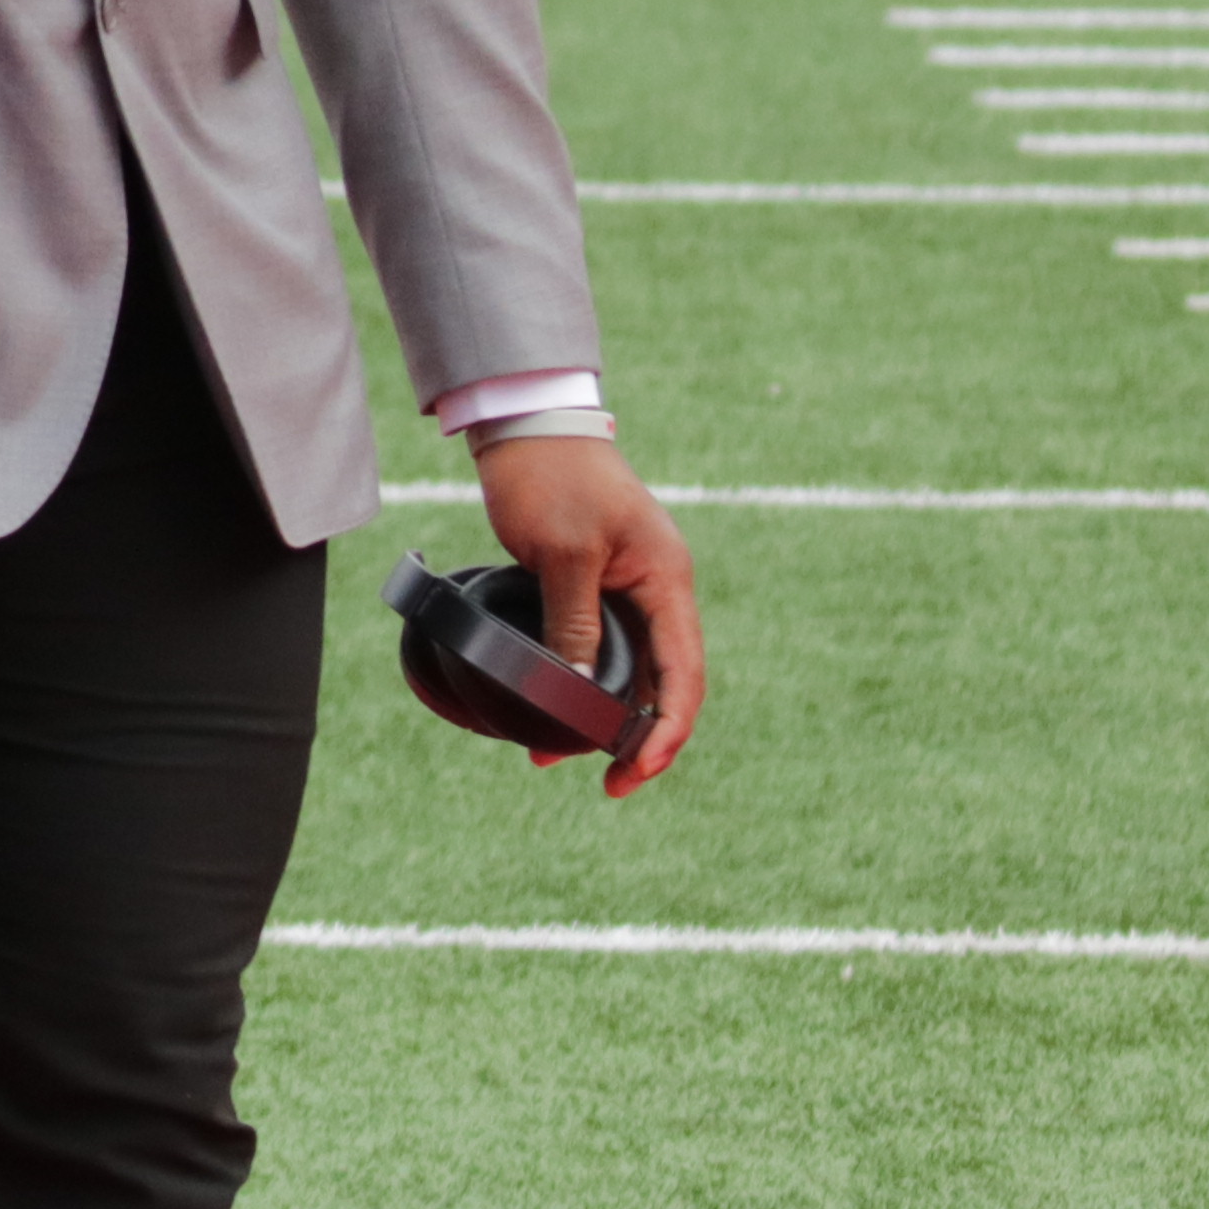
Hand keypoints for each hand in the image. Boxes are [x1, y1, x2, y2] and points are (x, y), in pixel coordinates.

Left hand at [472, 434, 704, 795]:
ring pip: (629, 669)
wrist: (525, 425)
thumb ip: (574, 622)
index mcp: (666, 582)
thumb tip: (576, 691)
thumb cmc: (551, 476)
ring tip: (554, 752)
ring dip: (602, 714)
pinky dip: (581, 681)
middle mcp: (657, 591)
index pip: (682, 676)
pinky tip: (552, 704)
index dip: (665, 732)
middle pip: (662, 683)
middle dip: (635, 737)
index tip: (635, 772)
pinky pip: (602, 647)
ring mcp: (629, 588)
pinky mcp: (597, 586)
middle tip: (604, 783)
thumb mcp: (562, 555)